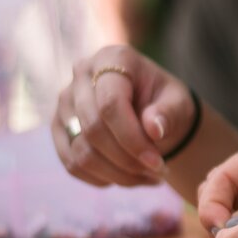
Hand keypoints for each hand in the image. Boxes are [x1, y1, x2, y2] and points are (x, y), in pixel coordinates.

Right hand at [51, 44, 195, 185]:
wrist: (153, 111)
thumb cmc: (167, 102)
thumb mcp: (178, 103)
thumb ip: (168, 113)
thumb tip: (154, 130)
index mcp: (113, 58)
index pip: (110, 104)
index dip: (131, 138)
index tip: (156, 162)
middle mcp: (81, 75)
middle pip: (93, 129)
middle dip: (127, 160)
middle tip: (158, 173)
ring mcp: (65, 102)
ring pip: (81, 152)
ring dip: (118, 174)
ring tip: (150, 178)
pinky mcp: (59, 128)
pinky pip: (72, 164)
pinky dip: (103, 179)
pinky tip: (130, 178)